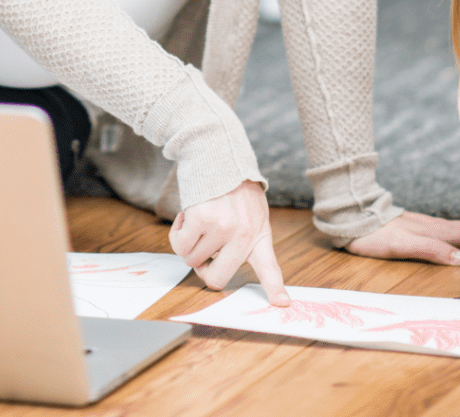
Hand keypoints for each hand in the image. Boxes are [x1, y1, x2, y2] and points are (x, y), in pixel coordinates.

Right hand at [169, 180, 289, 306]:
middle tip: (202, 252)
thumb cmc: (233, 188)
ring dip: (189, 245)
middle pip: (216, 279)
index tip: (281, 304)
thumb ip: (245, 239)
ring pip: (192, 260)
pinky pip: (180, 245)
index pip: (269, 267)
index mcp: (258, 234)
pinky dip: (177, 233)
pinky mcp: (202, 219)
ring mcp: (223, 228)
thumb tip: (220, 266)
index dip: (274, 288)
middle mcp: (243, 234)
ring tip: (199, 221)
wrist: (218, 155)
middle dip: (203, 270)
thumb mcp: (252, 212)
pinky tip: (188, 214)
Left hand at [346, 211, 459, 264]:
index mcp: (433, 231)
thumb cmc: (376, 233)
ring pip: (455, 229)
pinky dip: (458, 232)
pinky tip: (459, 236)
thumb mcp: (402, 245)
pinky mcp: (416, 225)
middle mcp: (432, 226)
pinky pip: (444, 229)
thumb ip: (431, 249)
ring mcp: (424, 224)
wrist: (353, 215)